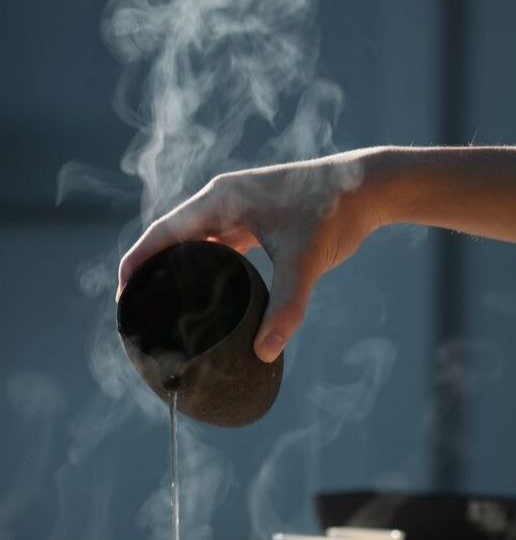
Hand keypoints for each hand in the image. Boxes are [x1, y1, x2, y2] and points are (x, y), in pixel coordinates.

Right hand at [117, 149, 387, 361]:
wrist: (369, 187)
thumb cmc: (334, 212)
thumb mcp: (305, 262)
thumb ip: (286, 308)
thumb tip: (264, 352)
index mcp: (220, 199)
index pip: (162, 233)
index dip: (137, 263)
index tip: (123, 297)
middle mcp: (224, 199)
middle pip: (173, 237)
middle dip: (153, 270)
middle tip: (140, 310)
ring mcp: (240, 207)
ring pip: (196, 240)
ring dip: (179, 267)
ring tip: (165, 304)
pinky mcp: (257, 218)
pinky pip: (220, 242)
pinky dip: (207, 265)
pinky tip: (206, 291)